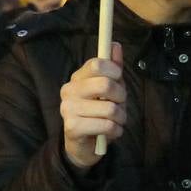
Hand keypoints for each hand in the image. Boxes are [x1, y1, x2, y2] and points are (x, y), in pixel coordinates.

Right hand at [61, 42, 126, 169]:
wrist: (83, 145)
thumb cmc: (98, 113)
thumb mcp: (108, 90)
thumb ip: (112, 68)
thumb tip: (115, 45)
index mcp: (77, 78)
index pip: (96, 63)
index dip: (114, 70)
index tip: (118, 79)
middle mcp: (69, 91)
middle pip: (105, 84)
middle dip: (121, 97)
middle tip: (119, 104)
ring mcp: (68, 109)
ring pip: (110, 109)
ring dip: (120, 118)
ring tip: (115, 121)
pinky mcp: (72, 128)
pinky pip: (107, 126)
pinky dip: (116, 131)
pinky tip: (109, 133)